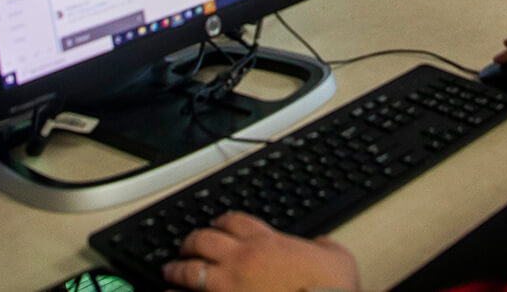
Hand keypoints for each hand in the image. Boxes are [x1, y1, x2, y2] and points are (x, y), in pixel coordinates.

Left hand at [162, 213, 358, 291]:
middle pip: (204, 239)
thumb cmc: (328, 289)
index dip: (222, 221)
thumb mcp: (335, 257)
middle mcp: (242, 258)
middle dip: (192, 241)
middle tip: (188, 245)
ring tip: (170, 270)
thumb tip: (320, 246)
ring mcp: (228, 284)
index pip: (235, 220)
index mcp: (268, 242)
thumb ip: (322, 246)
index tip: (217, 225)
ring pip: (190, 268)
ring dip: (177, 267)